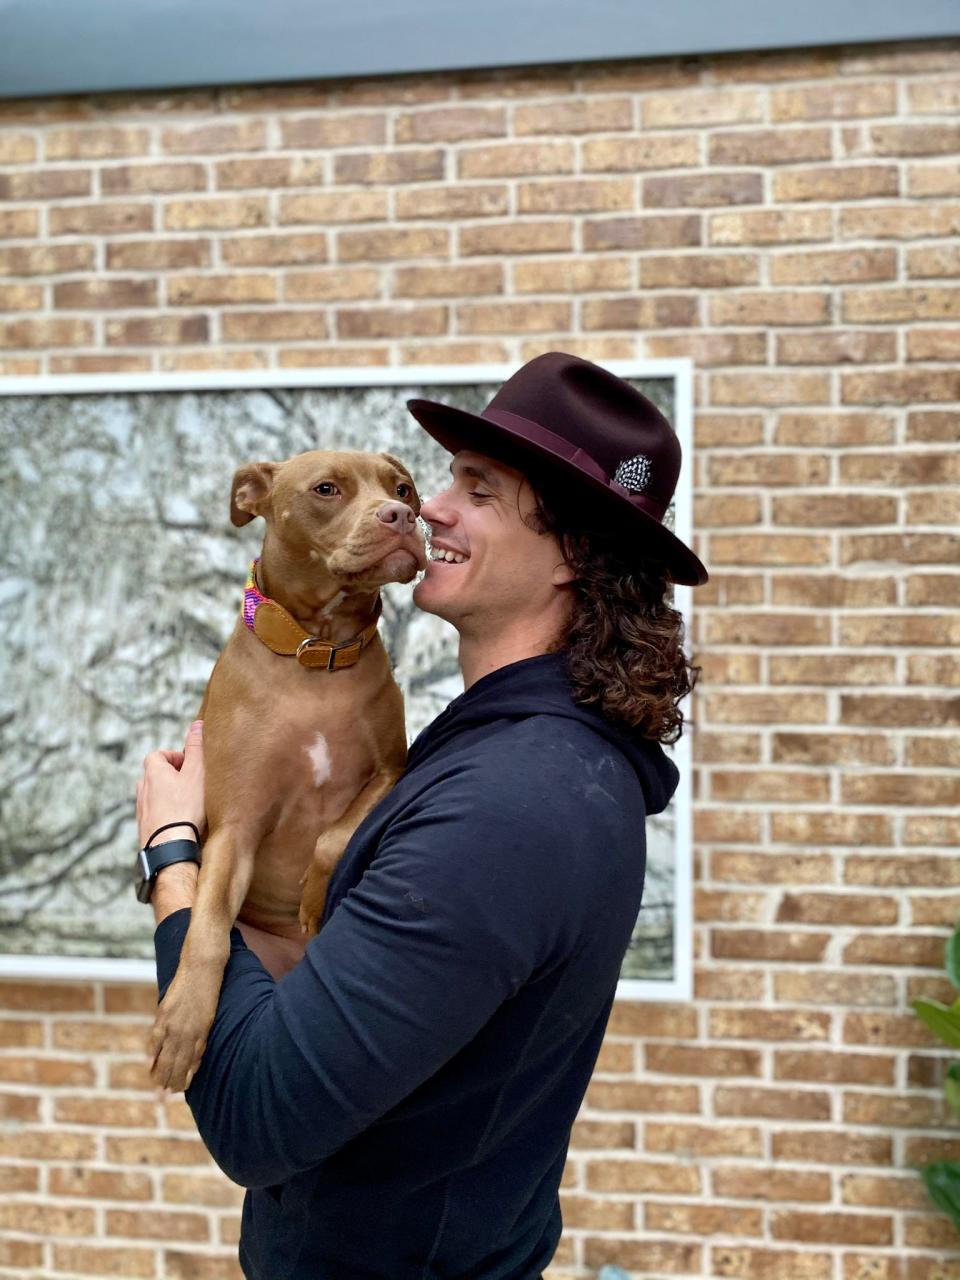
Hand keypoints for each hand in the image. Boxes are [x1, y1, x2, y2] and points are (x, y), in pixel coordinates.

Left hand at [136, 720, 205, 848]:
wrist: (171, 846)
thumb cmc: (186, 807)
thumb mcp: (197, 772)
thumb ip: (196, 748)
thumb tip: (197, 725)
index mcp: (153, 773)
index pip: (157, 755)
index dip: (173, 757)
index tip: (189, 766)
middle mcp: (143, 789)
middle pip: (155, 775)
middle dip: (172, 777)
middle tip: (191, 785)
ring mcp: (141, 810)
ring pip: (154, 796)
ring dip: (168, 796)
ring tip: (187, 805)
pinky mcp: (144, 828)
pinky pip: (154, 814)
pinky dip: (165, 814)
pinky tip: (180, 823)